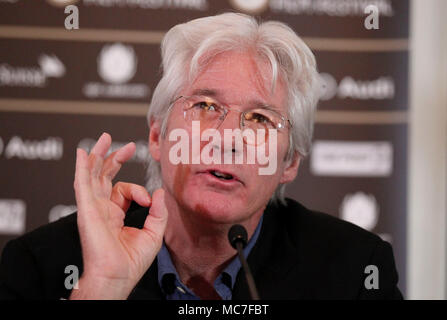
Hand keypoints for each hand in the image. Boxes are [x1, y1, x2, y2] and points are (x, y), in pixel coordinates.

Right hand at [70, 132, 167, 298]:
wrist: (117, 275)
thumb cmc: (131, 261)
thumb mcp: (154, 232)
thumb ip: (158, 211)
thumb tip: (157, 191)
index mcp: (115, 215)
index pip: (124, 190)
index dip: (138, 190)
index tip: (147, 199)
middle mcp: (102, 209)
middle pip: (104, 176)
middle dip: (114, 158)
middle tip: (128, 146)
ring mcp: (93, 208)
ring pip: (92, 175)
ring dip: (98, 156)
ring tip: (105, 138)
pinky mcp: (87, 209)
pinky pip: (82, 184)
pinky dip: (81, 168)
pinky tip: (82, 153)